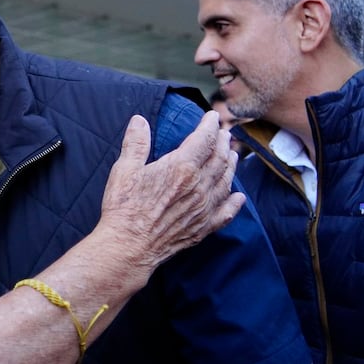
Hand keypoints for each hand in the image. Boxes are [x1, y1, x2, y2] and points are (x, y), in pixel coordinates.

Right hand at [99, 112, 244, 270]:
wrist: (129, 247)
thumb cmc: (124, 207)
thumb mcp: (124, 169)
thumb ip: (136, 143)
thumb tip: (140, 120)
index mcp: (180, 168)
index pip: (203, 140)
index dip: (209, 126)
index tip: (213, 116)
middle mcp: (198, 187)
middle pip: (219, 159)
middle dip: (222, 142)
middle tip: (224, 133)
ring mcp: (203, 208)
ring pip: (225, 182)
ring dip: (231, 166)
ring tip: (233, 155)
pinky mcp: (202, 228)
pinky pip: (225, 213)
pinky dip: (234, 203)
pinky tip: (239, 197)